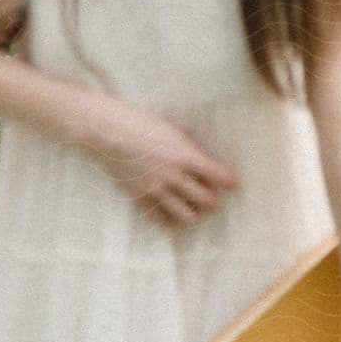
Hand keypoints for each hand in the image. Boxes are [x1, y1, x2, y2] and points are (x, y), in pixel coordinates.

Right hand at [86, 94, 238, 225]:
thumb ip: (186, 145)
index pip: (217, 175)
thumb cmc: (138, 121)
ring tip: (192, 208)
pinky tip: (170, 216)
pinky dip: (168, 220)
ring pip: (187, 215)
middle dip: (213, 200)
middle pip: (207, 201)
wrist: (107, 130)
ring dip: (193, 212)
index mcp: (184, 154)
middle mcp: (174, 175)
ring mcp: (156, 189)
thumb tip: (200, 156)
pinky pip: (160, 218)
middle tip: (211, 196)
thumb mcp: (169, 127)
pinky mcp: (140, 196)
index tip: (232, 183)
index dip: (229, 181)